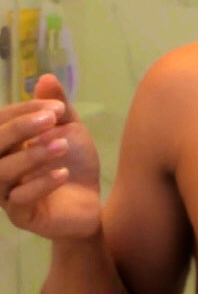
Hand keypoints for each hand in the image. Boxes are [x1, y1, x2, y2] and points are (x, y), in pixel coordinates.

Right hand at [0, 73, 101, 237]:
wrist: (91, 204)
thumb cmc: (74, 164)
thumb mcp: (69, 130)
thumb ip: (56, 108)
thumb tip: (46, 77)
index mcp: (6, 144)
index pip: (1, 121)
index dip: (25, 110)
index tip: (56, 107)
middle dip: (21, 128)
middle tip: (52, 119)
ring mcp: (5, 193)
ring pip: (2, 171)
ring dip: (32, 155)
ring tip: (62, 146)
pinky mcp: (20, 216)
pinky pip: (20, 199)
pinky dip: (40, 184)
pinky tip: (63, 173)